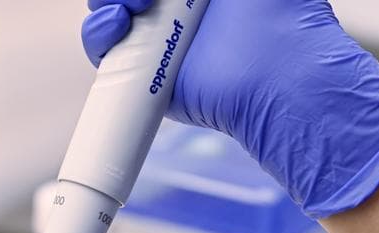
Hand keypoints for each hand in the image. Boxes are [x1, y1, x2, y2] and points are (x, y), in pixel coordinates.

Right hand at [81, 0, 378, 217]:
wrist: (279, 72)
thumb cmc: (278, 16)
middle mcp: (178, 14)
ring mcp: (158, 45)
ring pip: (110, 19)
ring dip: (105, 6)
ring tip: (124, 9)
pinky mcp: (145, 79)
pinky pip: (107, 56)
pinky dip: (98, 38)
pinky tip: (114, 24)